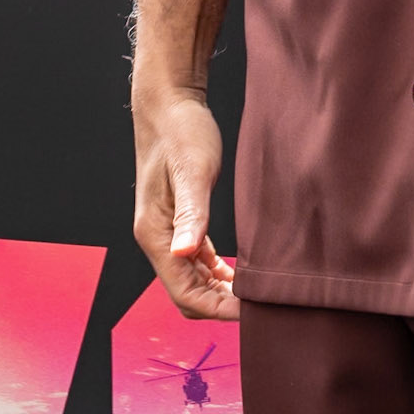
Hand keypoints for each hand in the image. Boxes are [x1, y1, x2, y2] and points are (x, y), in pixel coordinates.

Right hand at [133, 84, 237, 319]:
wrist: (169, 103)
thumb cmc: (181, 131)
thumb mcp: (192, 170)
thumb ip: (191, 213)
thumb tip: (183, 253)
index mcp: (155, 234)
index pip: (183, 293)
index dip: (217, 308)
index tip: (250, 311)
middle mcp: (157, 238)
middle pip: (185, 293)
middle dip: (219, 306)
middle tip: (258, 306)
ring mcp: (166, 231)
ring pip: (190, 280)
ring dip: (218, 291)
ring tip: (253, 293)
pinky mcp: (178, 219)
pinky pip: (194, 260)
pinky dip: (213, 272)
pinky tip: (234, 272)